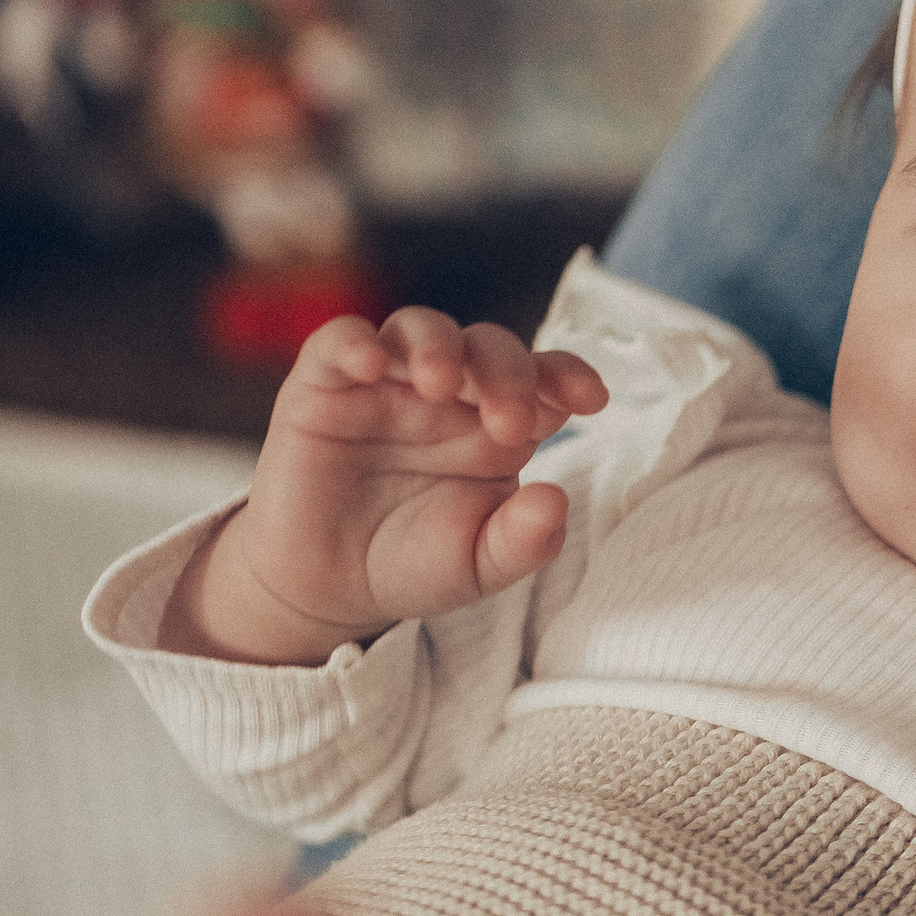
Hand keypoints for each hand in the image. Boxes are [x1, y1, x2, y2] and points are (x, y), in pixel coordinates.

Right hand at [162, 306, 606, 664]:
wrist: (328, 586)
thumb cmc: (412, 564)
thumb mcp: (478, 567)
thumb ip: (523, 541)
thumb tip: (556, 499)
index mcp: (499, 426)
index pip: (544, 379)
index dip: (568, 376)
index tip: (590, 400)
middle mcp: (451, 394)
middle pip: (489, 347)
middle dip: (507, 373)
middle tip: (508, 423)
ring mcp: (388, 381)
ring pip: (420, 328)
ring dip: (438, 347)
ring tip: (438, 384)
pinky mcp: (324, 383)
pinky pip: (340, 340)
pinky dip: (355, 342)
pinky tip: (369, 364)